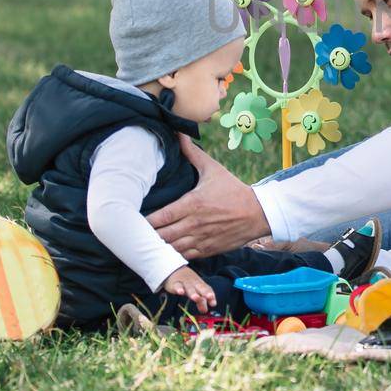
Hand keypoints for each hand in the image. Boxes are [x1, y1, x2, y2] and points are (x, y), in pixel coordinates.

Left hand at [145, 134, 269, 257]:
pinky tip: (164, 254)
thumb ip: (192, 153)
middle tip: (134, 235)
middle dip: (147, 237)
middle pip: (162, 236)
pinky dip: (173, 256)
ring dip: (158, 248)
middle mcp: (194, 224)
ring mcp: (201, 239)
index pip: (161, 217)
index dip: (144, 222)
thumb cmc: (233, 190)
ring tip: (146, 245)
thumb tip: (179, 133)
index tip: (132, 220)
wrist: (258, 213)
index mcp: (192, 204)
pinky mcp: (207, 250)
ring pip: (171, 250)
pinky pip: (184, 257)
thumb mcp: (212, 169)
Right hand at [162, 265, 217, 313]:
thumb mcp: (195, 290)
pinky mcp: (175, 283)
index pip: (207, 289)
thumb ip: (201, 300)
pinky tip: (180, 292)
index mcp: (200, 284)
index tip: (213, 303)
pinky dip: (178, 288)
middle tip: (209, 297)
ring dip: (193, 292)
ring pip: (189, 287)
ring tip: (196, 298)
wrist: (174, 270)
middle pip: (200, 287)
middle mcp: (194, 283)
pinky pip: (177, 286)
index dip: (211, 295)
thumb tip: (205, 310)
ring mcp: (184, 282)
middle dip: (205, 292)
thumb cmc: (187, 282)